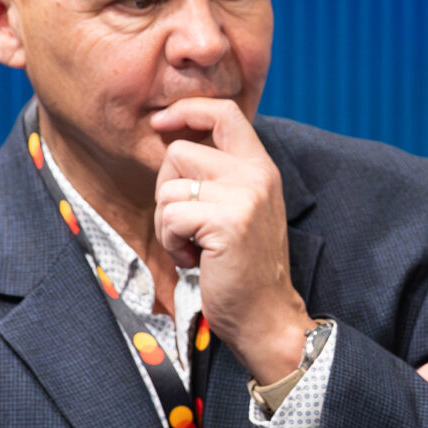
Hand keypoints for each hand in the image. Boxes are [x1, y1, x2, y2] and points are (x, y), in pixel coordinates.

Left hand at [151, 98, 308, 381]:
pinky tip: (196, 260)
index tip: (162, 123)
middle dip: (166, 191)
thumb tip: (172, 140)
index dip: (188, 110)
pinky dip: (172, 243)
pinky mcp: (227, 221)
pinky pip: (170, 216)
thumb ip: (220, 175)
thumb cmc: (243, 269)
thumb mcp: (240, 210)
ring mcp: (244, 196)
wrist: (266, 316)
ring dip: (168, 225)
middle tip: (186, 227)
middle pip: (179, 152)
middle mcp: (257, 175)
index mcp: (260, 168)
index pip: (225, 112)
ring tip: (195, 248)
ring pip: (169, 188)